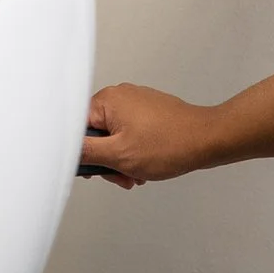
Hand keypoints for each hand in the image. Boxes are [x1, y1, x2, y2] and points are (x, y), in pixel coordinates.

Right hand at [80, 83, 217, 187]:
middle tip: (121, 175)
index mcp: (107, 101)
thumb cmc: (171, 143)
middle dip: (106, 160)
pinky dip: (133, 151)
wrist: (207, 140)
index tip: (90, 168)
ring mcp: (136, 103)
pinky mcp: (148, 112)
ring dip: (121, 159)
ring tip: (137, 173)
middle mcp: (120, 96)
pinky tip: (145, 165)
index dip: (82, 152)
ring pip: (113, 137)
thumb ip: (87, 152)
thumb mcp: (119, 155)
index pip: (77, 127)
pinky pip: (129, 133)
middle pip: (96, 133)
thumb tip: (66, 150)